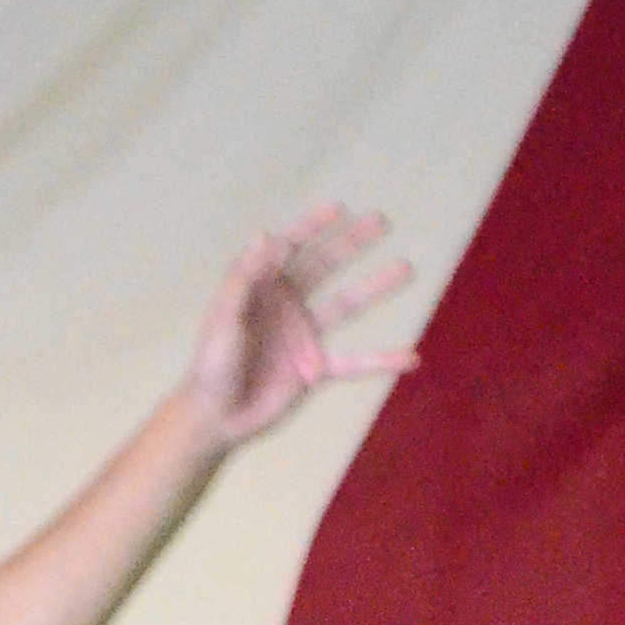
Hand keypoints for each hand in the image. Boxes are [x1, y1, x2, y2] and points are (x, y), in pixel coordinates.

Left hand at [186, 205, 416, 446]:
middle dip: (351, 242)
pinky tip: (411, 357)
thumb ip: (245, 277)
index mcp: (261, 288)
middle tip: (381, 220)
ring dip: (375, 286)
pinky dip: (381, 360)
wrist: (216, 417)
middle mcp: (287, 305)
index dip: (311, 226)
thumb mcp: (224, 317)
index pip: (290, 248)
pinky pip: (355, 363)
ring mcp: (304, 336)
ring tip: (406, 267)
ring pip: (347, 305)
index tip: (337, 208)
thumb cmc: (212, 364)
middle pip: (325, 266)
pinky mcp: (315, 368)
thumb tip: (267, 232)